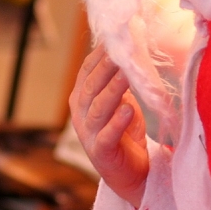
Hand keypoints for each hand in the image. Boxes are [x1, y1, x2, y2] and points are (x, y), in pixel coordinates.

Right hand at [69, 44, 148, 207]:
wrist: (131, 173)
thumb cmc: (125, 133)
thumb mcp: (121, 100)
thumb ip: (119, 80)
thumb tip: (129, 48)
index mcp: (82, 97)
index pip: (87, 70)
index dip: (101, 54)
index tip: (119, 36)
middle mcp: (80, 113)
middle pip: (91, 86)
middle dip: (106, 67)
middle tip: (123, 50)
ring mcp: (87, 133)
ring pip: (98, 108)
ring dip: (112, 89)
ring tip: (126, 74)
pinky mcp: (100, 152)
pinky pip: (107, 135)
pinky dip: (117, 122)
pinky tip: (128, 109)